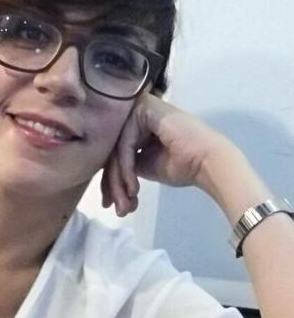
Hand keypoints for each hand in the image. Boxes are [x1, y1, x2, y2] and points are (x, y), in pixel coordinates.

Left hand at [100, 93, 234, 216]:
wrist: (210, 162)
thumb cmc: (184, 165)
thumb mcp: (145, 166)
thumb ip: (125, 164)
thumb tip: (106, 178)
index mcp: (137, 123)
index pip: (115, 150)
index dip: (112, 180)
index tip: (112, 205)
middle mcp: (135, 112)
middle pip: (113, 150)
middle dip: (114, 184)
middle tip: (119, 209)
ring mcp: (138, 108)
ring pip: (117, 149)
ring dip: (119, 181)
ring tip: (126, 204)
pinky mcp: (143, 110)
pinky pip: (125, 144)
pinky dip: (126, 169)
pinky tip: (133, 189)